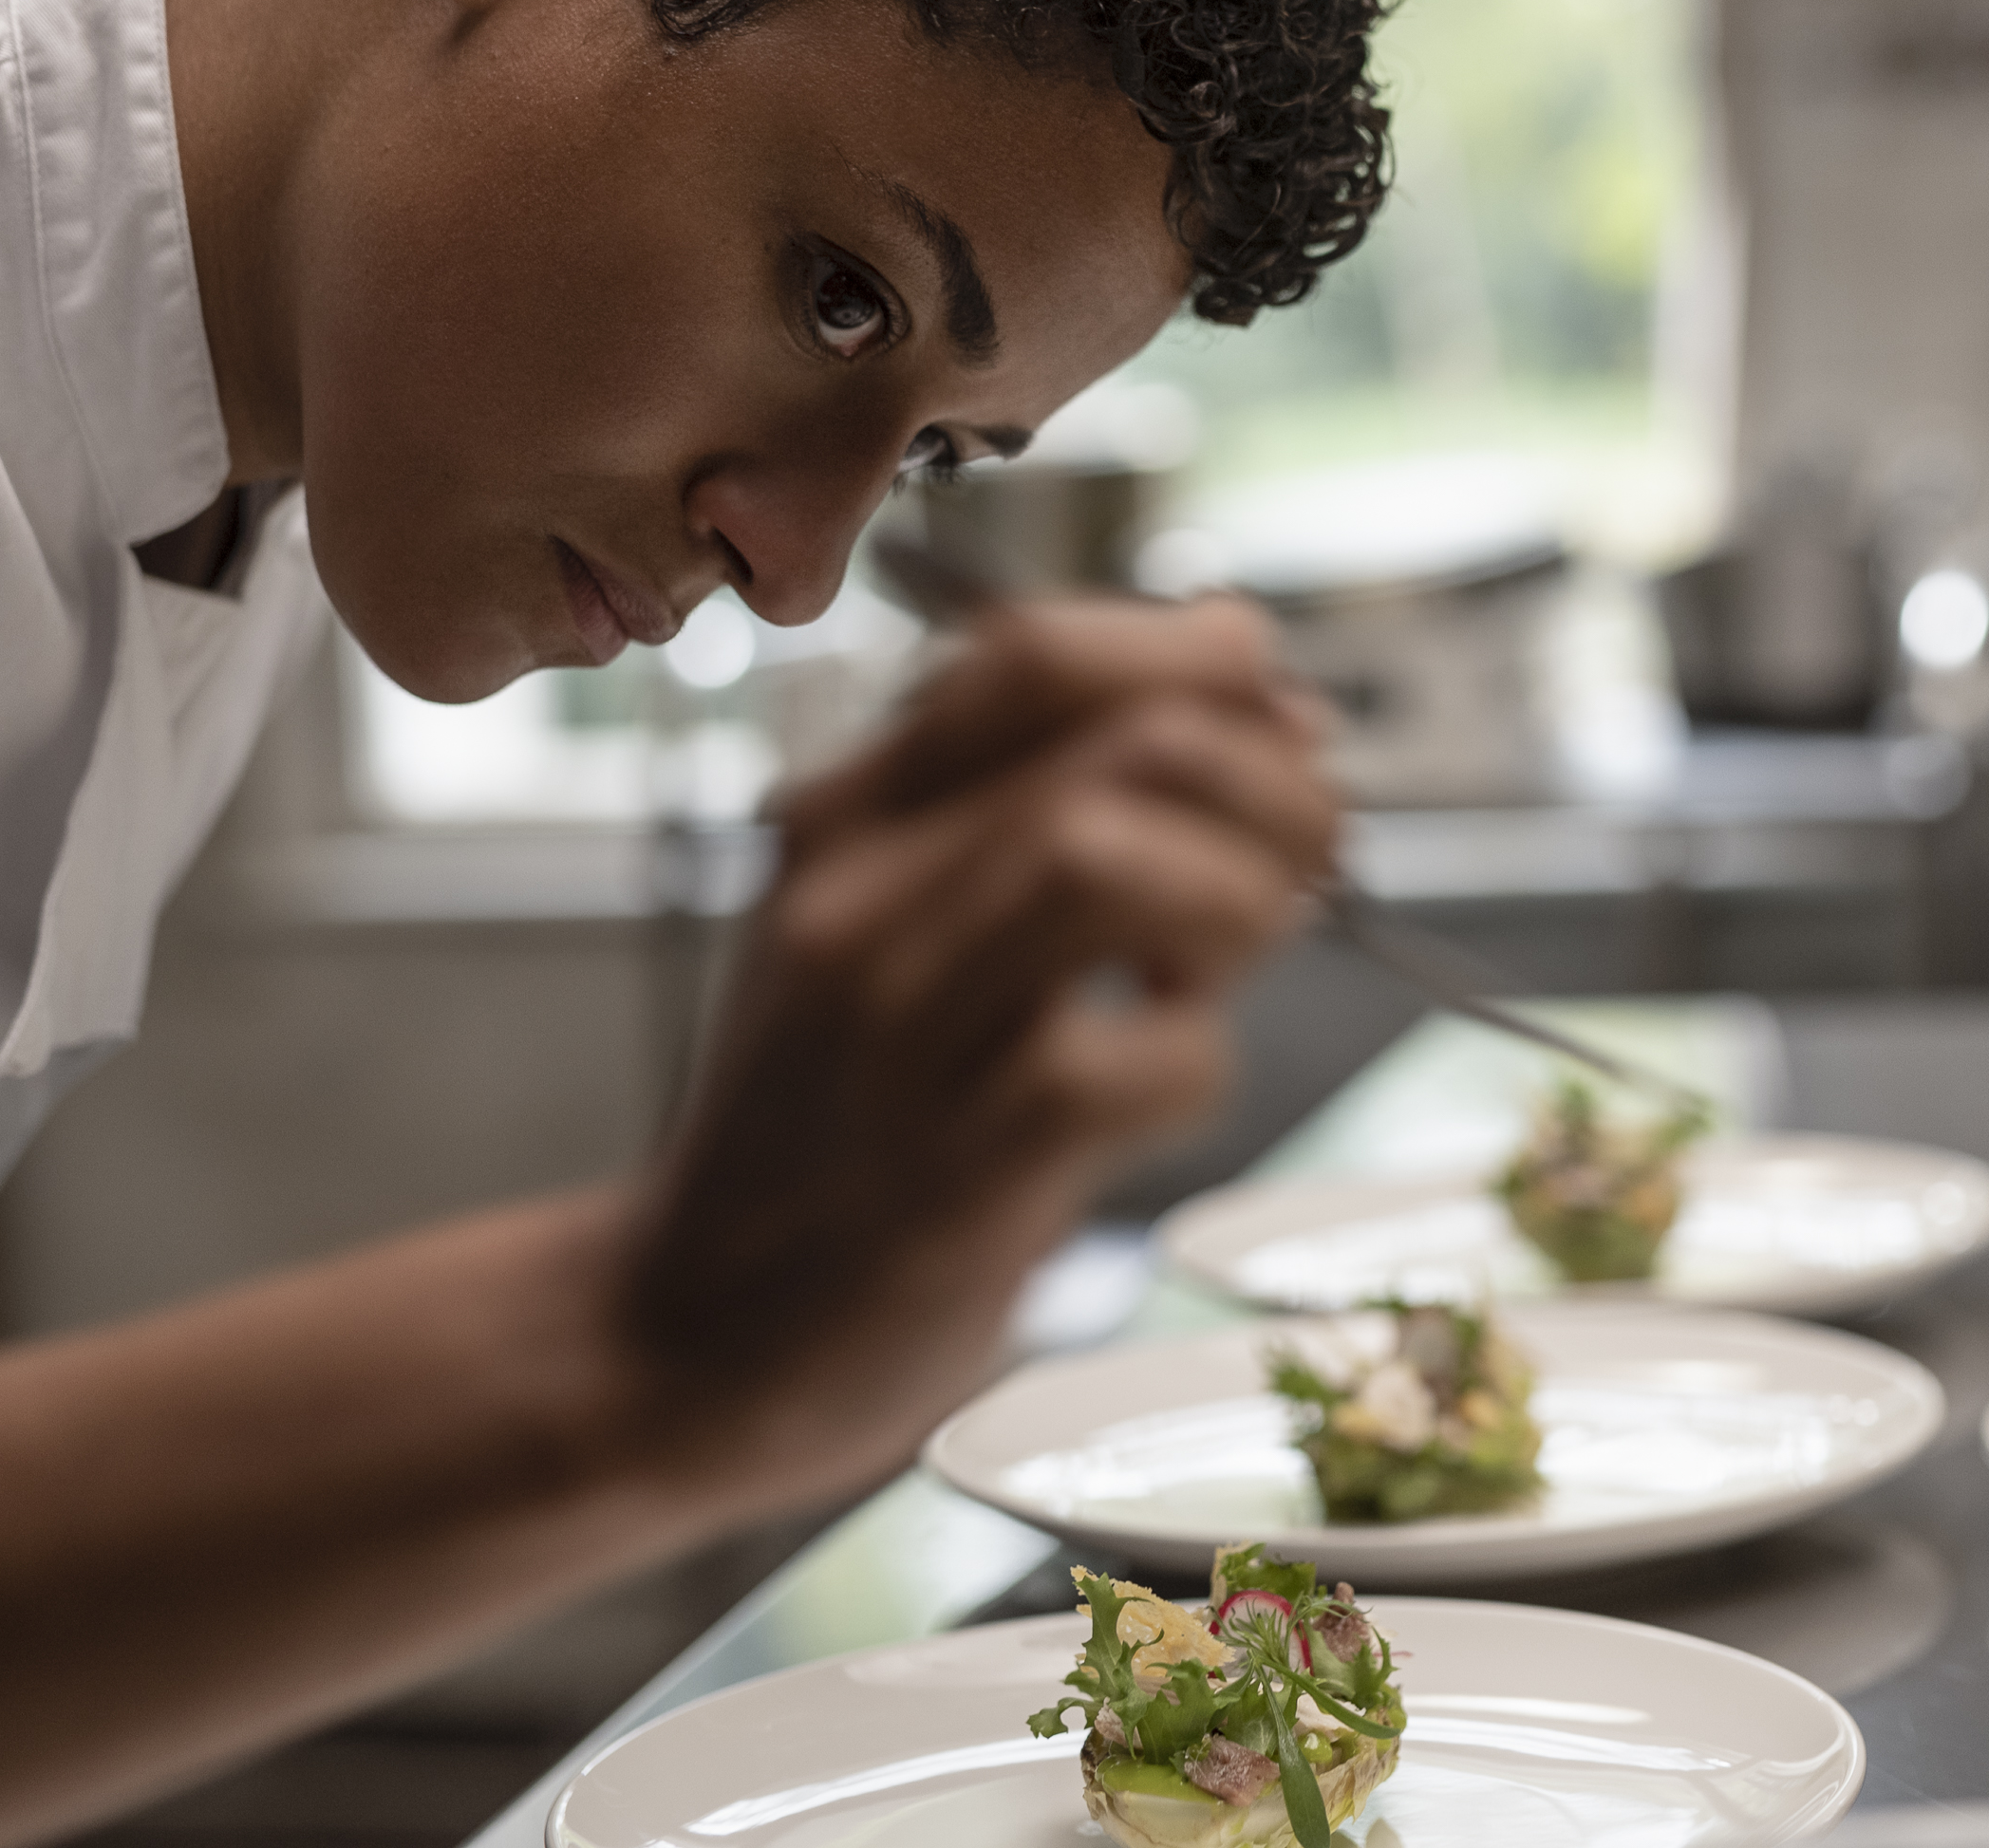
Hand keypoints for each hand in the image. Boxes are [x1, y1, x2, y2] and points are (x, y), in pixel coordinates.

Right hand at [616, 593, 1335, 1486]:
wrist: (680, 1337)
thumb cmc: (835, 1129)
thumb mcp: (892, 922)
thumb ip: (1039, 794)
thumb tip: (1244, 660)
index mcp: (846, 817)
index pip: (1033, 650)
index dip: (1196, 662)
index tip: (1274, 721)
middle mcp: (858, 897)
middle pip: (1114, 743)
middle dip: (1267, 782)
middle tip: (1308, 856)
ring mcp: (899, 1029)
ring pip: (1105, 858)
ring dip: (1235, 895)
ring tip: (1228, 959)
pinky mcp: (955, 1169)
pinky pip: (1128, 1061)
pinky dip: (1199, 1059)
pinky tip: (1167, 1082)